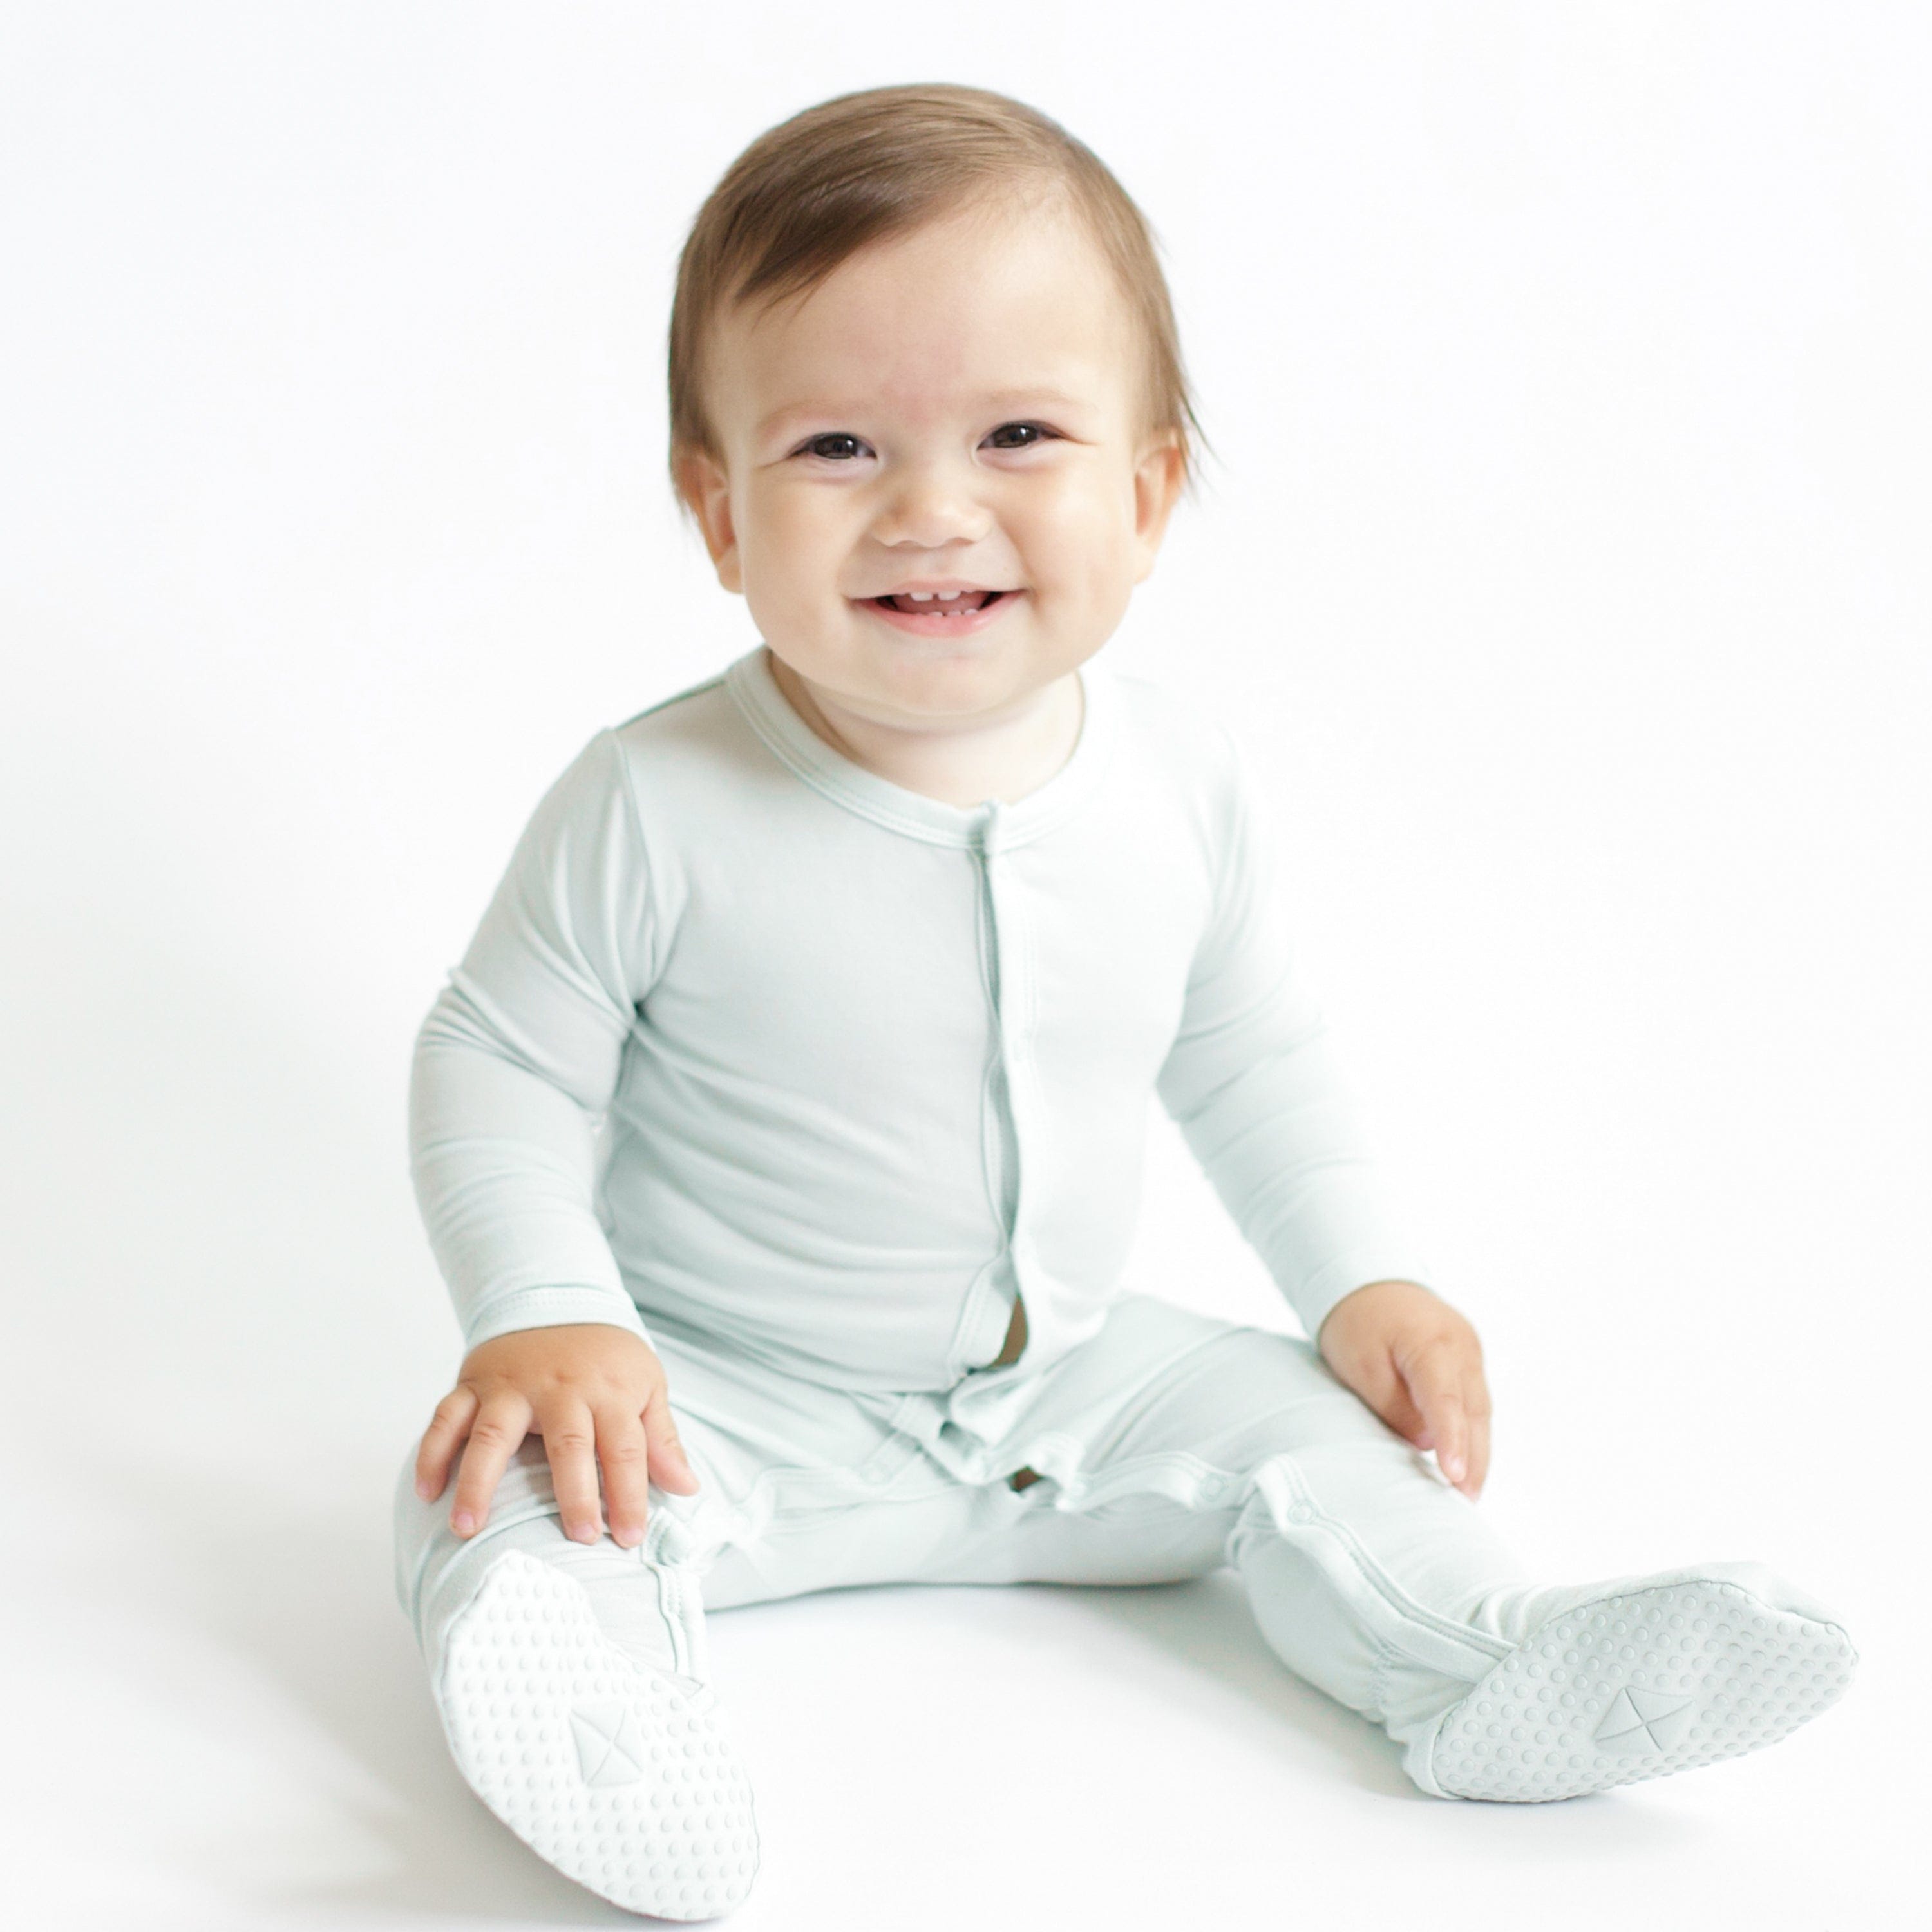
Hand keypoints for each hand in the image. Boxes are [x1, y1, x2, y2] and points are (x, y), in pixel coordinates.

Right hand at [413, 1323, 699, 1548]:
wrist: (556, 1299)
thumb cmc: (607, 1358)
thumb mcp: (646, 1385)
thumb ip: (662, 1439)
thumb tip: (688, 1488)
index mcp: (608, 1391)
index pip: (624, 1449)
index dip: (630, 1494)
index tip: (629, 1537)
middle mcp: (560, 1388)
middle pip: (567, 1444)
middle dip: (574, 1493)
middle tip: (578, 1539)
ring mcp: (512, 1385)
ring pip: (492, 1433)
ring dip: (478, 1482)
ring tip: (467, 1529)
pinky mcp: (474, 1383)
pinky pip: (446, 1418)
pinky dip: (432, 1452)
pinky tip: (427, 1493)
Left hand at [1316, 1279, 1491, 1498]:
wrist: (1366, 1281)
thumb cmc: (1355, 1323)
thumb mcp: (1361, 1366)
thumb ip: (1394, 1406)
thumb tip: (1426, 1443)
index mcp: (1433, 1343)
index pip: (1445, 1401)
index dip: (1452, 1442)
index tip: (1454, 1478)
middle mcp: (1462, 1346)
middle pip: (1472, 1410)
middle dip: (1474, 1458)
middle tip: (1468, 1501)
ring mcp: (1470, 1351)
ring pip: (1479, 1409)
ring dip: (1477, 1450)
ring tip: (1470, 1493)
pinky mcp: (1467, 1359)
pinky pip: (1473, 1399)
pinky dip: (1470, 1430)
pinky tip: (1466, 1462)